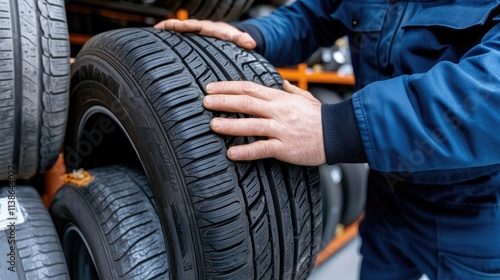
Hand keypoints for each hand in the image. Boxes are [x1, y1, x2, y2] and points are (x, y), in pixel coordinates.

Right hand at [153, 19, 255, 49]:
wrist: (235, 39)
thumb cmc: (234, 39)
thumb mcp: (238, 39)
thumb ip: (243, 40)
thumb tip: (251, 43)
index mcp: (208, 28)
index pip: (193, 25)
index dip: (182, 25)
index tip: (171, 25)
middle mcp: (200, 30)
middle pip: (182, 26)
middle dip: (169, 26)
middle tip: (156, 28)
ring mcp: (196, 35)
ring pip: (180, 32)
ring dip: (167, 32)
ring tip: (153, 36)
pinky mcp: (195, 41)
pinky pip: (181, 39)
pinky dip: (171, 39)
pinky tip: (161, 46)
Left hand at [203, 80, 325, 165]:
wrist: (339, 134)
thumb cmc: (321, 118)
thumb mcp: (306, 98)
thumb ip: (291, 90)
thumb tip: (281, 82)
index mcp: (280, 98)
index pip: (249, 88)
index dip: (228, 87)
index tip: (211, 88)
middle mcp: (278, 111)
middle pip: (246, 102)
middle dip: (223, 101)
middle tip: (205, 102)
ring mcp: (281, 129)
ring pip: (251, 124)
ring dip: (230, 124)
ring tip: (213, 125)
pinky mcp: (286, 147)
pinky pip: (262, 148)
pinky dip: (246, 151)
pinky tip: (231, 153)